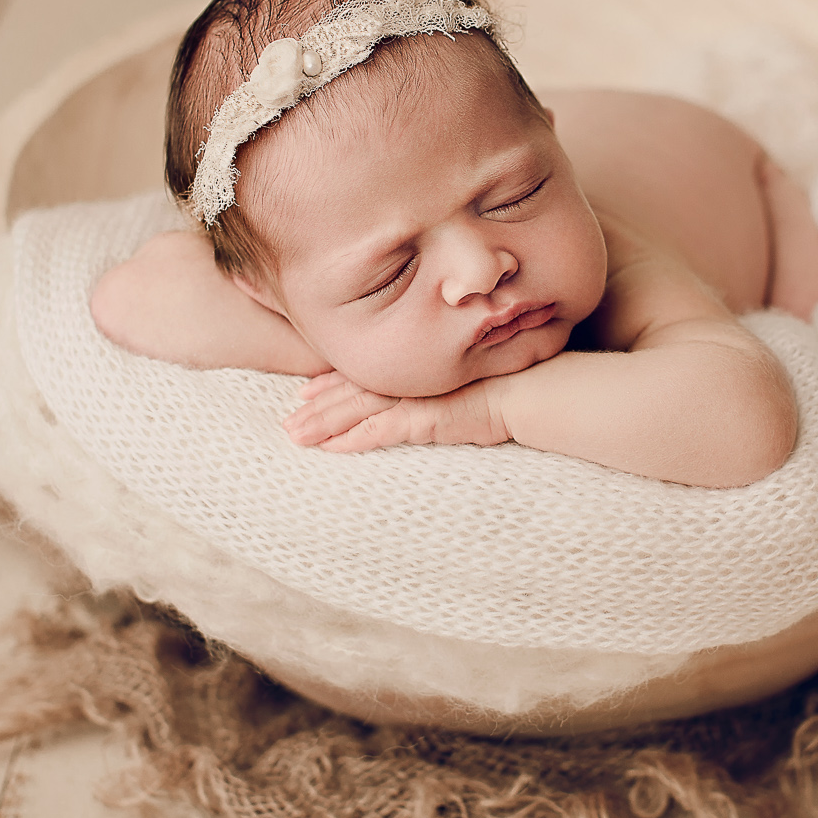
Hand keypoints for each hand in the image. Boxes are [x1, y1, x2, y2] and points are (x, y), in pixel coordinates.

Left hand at [283, 372, 510, 452]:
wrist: (529, 389)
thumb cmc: (504, 383)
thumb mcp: (463, 380)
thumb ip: (438, 384)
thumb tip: (430, 394)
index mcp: (413, 368)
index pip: (362, 373)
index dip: (330, 382)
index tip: (304, 390)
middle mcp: (407, 378)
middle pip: (349, 390)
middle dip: (315, 406)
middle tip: (287, 421)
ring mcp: (414, 396)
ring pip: (355, 409)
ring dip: (322, 423)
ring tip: (295, 436)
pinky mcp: (424, 418)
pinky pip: (380, 430)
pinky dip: (353, 439)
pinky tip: (331, 448)